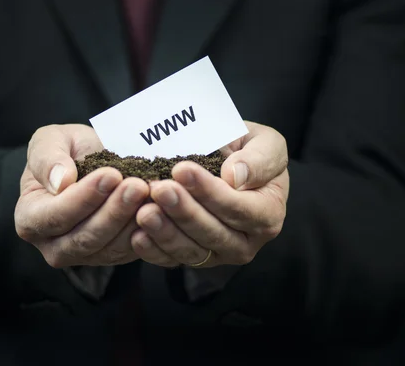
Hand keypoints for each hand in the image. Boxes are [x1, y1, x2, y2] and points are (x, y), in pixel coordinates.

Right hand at [15, 124, 148, 267]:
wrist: (93, 161)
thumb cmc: (66, 151)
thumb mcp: (50, 140)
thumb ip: (47, 157)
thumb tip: (60, 182)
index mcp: (30, 218)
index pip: (55, 216)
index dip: (83, 198)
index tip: (110, 175)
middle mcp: (53, 246)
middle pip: (85, 238)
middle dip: (114, 211)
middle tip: (138, 186)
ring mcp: (84, 256)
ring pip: (111, 247)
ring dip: (133, 221)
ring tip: (152, 192)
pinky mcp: (112, 257)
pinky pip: (130, 251)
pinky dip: (147, 230)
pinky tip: (159, 207)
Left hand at [131, 121, 288, 267]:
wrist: (226, 162)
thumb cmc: (247, 151)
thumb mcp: (265, 143)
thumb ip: (259, 159)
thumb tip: (236, 177)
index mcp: (268, 214)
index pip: (239, 208)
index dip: (210, 192)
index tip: (182, 169)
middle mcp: (245, 242)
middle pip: (213, 233)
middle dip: (184, 212)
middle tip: (159, 189)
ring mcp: (217, 254)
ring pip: (191, 251)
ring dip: (165, 233)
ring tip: (144, 211)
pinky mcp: (192, 258)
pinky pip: (172, 260)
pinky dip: (153, 250)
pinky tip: (137, 235)